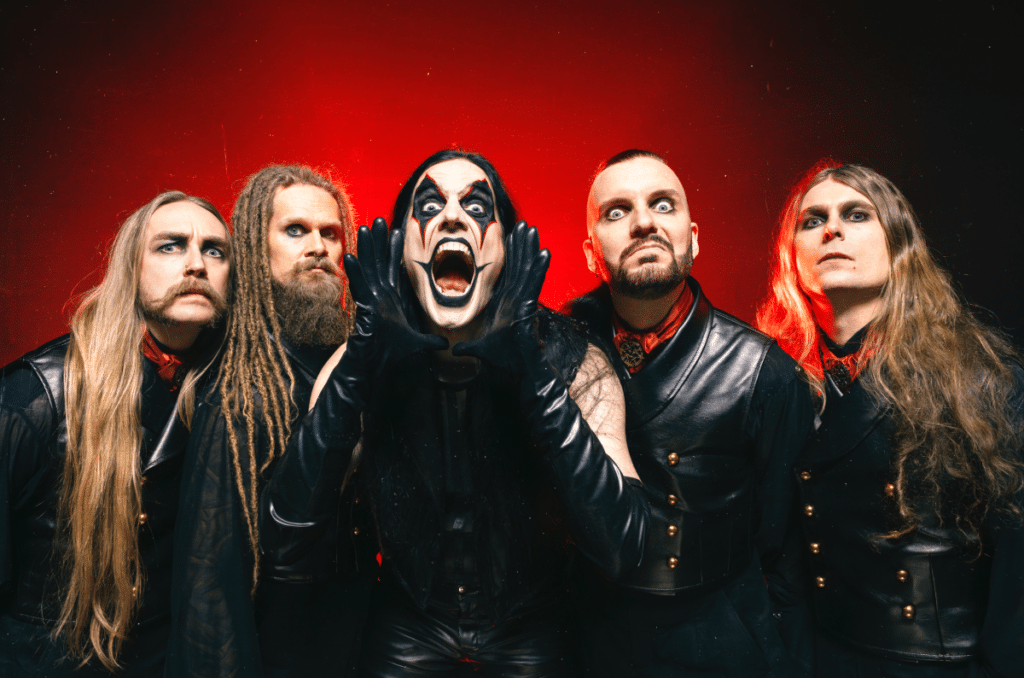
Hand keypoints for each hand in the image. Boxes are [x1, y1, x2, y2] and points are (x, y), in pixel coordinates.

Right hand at [342, 218, 447, 374]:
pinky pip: (358, 288)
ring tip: (363, 229)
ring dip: (366, 249)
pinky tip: (350, 257)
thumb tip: (444, 344)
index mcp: (390, 299)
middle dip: (379, 241)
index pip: (393, 269)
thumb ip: (429, 341)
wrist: (373, 366)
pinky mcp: (362, 309)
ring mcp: (369, 301)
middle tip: (378, 220)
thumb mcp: (416, 344)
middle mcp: (378, 296)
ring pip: (368, 269)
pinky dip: (354, 273)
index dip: (394, 250)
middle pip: (378, 262)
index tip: (397, 231)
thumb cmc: (388, 354)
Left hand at [451, 221, 548, 373]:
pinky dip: (540, 268)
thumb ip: (469, 347)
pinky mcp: (529, 306)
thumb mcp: (481, 349)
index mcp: (506, 303)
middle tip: (523, 225)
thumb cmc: (506, 359)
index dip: (511, 254)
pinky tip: (544, 253)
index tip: (510, 236)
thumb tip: (455, 350)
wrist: (518, 371)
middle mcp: (517, 298)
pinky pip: (535, 284)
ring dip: (530, 249)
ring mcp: (524, 301)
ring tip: (532, 230)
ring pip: (528, 269)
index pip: (509, 273)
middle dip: (521, 245)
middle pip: (520, 266)